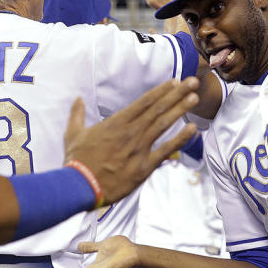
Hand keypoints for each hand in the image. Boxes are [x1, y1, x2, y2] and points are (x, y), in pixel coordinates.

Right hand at [63, 78, 198, 204]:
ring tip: (195, 97)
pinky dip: (180, 139)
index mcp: (115, 123)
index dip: (160, 91)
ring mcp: (139, 148)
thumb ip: (77, 114)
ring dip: (180, 109)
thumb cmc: (77, 160)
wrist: (80, 186)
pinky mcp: (144, 166)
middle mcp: (131, 132)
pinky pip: (165, 150)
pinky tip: (192, 129)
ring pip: (163, 124)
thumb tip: (77, 99)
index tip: (174, 82)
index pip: (143, 102)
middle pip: (157, 109)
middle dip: (177, 94)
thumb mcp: (72, 133)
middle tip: (193, 81)